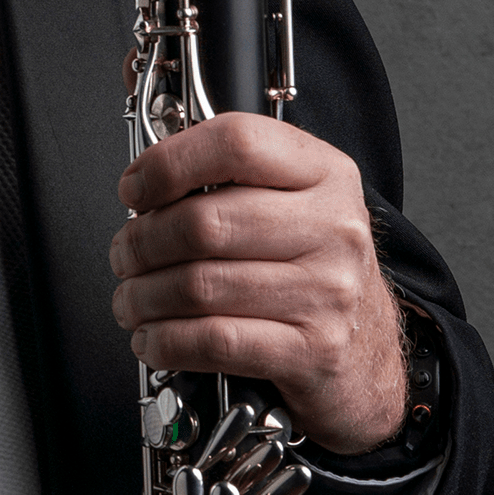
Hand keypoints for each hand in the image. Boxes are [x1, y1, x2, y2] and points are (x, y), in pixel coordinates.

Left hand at [110, 113, 407, 454]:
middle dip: (142, 241)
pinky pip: (214, 341)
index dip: (168, 163)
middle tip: (126, 255)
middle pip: (204, 222)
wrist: (368, 352)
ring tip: (131, 299)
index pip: (236, 142)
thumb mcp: (291, 204)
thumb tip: (144, 179)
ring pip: (200, 286)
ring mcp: (328, 291)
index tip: (136, 187)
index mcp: (324, 173)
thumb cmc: (313, 270)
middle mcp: (333, 227)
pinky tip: (153, 338)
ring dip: (143, 296)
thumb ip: (229, 177)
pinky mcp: (313, 350)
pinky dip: (166, 341)